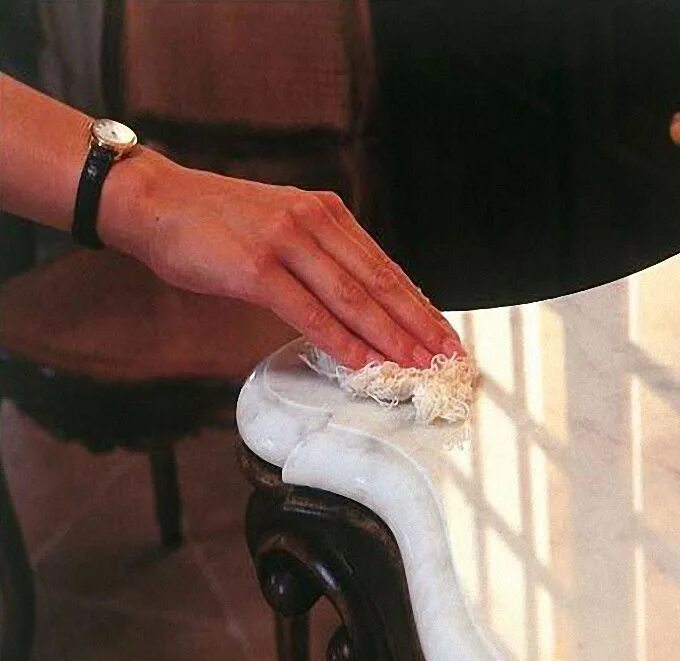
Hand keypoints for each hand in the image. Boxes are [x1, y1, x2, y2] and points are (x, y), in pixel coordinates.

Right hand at [99, 150, 463, 368]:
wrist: (157, 202)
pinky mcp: (257, 268)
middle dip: (418, 325)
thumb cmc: (219, 222)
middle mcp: (315, 222)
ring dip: (390, 337)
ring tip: (417, 365)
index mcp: (327, 213)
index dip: (418, 305)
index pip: (385, 267)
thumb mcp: (283, 223)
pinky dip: (340, 340)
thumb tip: (358, 301)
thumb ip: (321, 255)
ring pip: (353, 298)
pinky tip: (362, 362)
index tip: (443, 333)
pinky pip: (309, 311)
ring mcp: (287, 242)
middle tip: (447, 356)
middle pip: (380, 283)